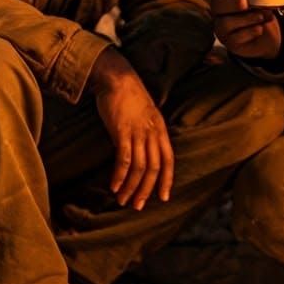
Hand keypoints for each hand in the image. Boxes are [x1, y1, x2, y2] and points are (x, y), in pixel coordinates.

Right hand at [88, 47, 173, 210]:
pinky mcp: (122, 131)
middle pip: (154, 167)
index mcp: (160, 129)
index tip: (163, 197)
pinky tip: (114, 186)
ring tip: (122, 200)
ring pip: (139, 167)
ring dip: (131, 187)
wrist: (116, 78)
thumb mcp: (145, 115)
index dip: (167, 180)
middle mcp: (152, 132)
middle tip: (138, 206)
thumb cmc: (128, 97)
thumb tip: (141, 154)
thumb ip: (146, 134)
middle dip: (146, 190)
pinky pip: (123, 159)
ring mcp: (138, 132)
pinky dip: (119, 176)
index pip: (169, 159)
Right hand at [211, 0, 282, 60]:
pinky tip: (260, 28)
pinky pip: (235, 38)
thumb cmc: (260, 8)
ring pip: (225, 23)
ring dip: (246, 18)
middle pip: (216, 4)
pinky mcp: (230, 42)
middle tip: (244, 1)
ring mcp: (222, 27)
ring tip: (262, 15)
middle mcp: (218, 10)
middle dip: (231, 2)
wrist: (266, 35)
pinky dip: (249, 32)